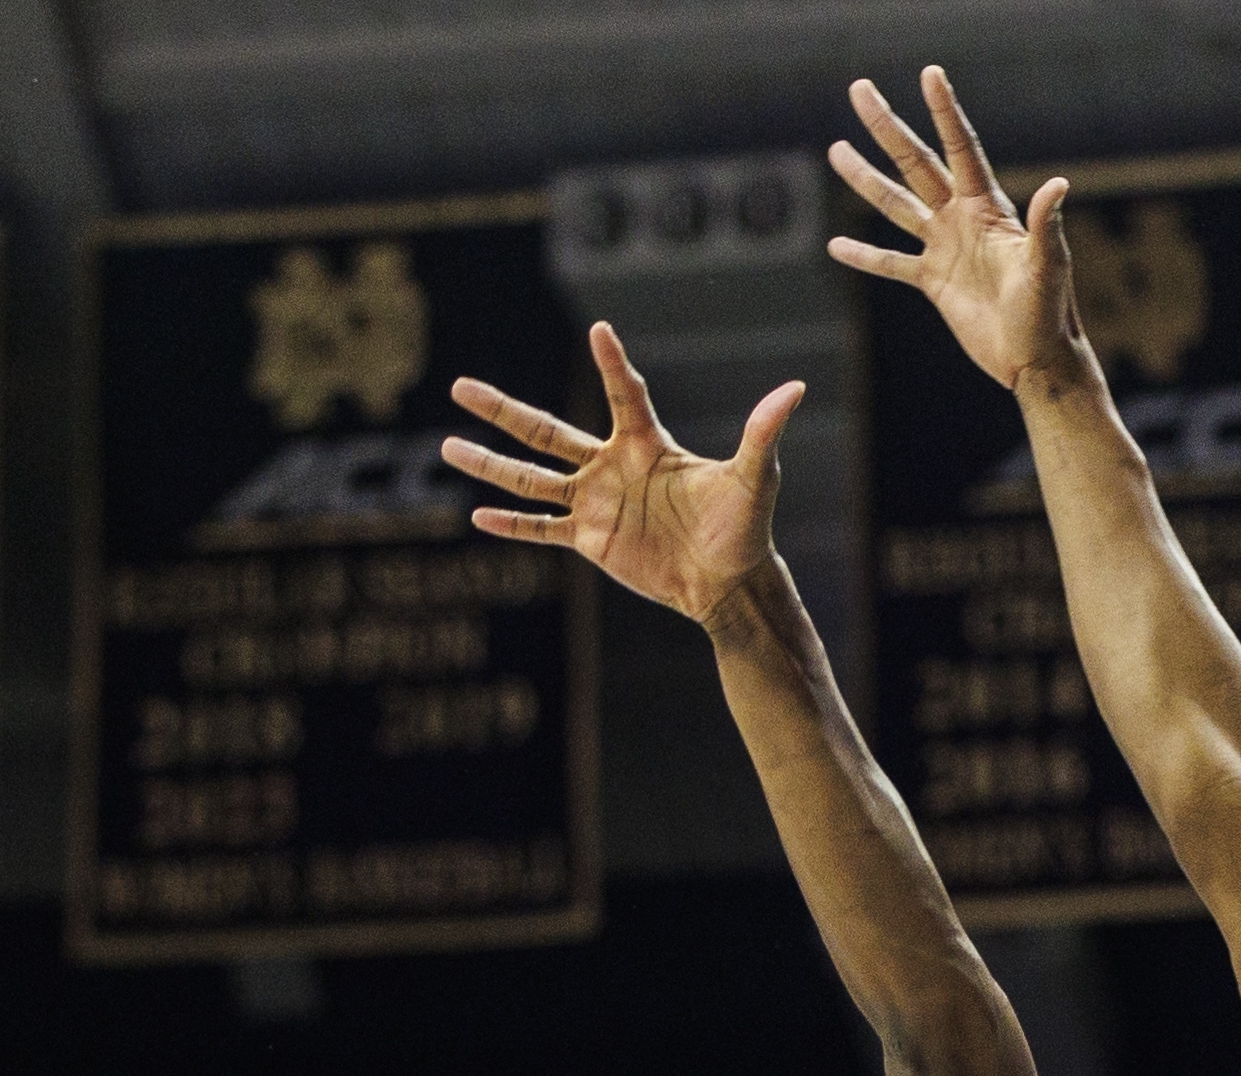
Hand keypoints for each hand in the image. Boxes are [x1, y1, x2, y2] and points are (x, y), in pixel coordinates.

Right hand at [448, 325, 799, 626]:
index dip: (612, 365)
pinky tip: (477, 518)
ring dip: (489, 464)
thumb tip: (794, 388)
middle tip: (460, 386)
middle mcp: (612, 465)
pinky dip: (512, 525)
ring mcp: (596, 501)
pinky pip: (543, 529)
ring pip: (530, 478)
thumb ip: (763, 432)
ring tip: (446, 446)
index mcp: (646, 444)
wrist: (728, 583)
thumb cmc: (744, 527)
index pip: (622, 395)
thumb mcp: (753, 477)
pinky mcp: (591, 539)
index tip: (598, 328)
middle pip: (545, 430)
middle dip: (502, 410)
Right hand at [824, 66, 1081, 393]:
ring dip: (866, 179)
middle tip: (859, 90)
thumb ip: (1046, 225)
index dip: (945, 111)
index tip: (929, 74)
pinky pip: (892, 264)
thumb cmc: (1050, 312)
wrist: (1035, 359)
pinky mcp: (933, 282)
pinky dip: (865, 256)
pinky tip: (836, 246)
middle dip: (888, 127)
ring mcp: (945, 248)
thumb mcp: (1047, 266)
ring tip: (835, 150)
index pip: (961, 148)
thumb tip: (1057, 185)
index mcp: (988, 208)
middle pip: (916, 162)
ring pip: (896, 205)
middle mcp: (962, 219)